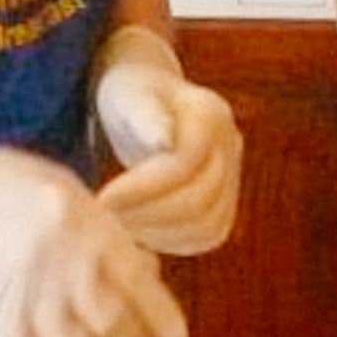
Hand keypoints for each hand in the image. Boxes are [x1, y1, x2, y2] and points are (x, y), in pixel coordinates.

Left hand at [93, 25, 241, 253]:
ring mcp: (234, 175)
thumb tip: (165, 141)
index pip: (184, 165)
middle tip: (105, 218)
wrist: (150, 102)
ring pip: (207, 225)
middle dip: (147, 215)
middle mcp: (231, 144)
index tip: (102, 200)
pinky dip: (172, 241)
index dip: (143, 189)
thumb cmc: (130, 95)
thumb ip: (145, 116)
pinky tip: (138, 230)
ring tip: (118, 224)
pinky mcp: (226, 203)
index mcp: (211, 114)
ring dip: (158, 233)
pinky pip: (207, 236)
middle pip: (199, 200)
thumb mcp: (128, 95)